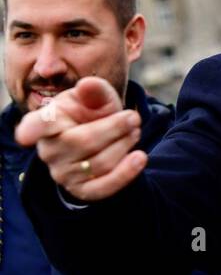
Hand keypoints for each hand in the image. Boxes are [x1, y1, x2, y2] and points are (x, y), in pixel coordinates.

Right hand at [14, 76, 147, 201]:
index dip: (31, 130)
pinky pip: (105, 186)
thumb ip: (95, 90)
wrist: (105, 139)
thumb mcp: (96, 98)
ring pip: (100, 162)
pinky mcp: (82, 190)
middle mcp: (50, 150)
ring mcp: (63, 173)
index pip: (37, 126)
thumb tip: (88, 84)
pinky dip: (126, 173)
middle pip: (83, 141)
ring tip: (134, 132)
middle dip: (115, 128)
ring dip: (124, 144)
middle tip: (134, 118)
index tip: (25, 136)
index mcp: (46, 122)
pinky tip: (140, 158)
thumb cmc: (93, 114)